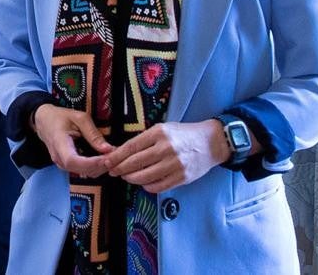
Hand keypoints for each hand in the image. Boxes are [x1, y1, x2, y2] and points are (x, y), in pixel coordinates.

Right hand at [31, 104, 113, 178]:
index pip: (73, 161)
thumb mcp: (79, 118)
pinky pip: (82, 170)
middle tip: (116, 156)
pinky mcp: (67, 165)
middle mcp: (59, 158)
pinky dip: (95, 167)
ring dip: (99, 168)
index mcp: (59, 143)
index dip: (91, 163)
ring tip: (111, 156)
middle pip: (81, 170)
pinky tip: (103, 158)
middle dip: (100, 166)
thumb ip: (93, 134)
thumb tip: (108, 149)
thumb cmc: (60, 117)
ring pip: (83, 173)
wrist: (44, 121)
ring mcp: (62, 164)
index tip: (107, 158)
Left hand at [105, 120, 230, 192]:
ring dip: (131, 179)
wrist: (211, 142)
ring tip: (127, 177)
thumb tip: (121, 153)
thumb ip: (144, 140)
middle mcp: (166, 149)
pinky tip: (144, 182)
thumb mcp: (163, 129)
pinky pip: (158, 187)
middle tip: (113, 171)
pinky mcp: (182, 178)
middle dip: (120, 169)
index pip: (130, 147)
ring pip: (144, 177)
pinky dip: (147, 186)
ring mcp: (174, 165)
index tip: (106, 162)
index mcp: (158, 133)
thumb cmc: (183, 134)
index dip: (116, 157)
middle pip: (134, 163)